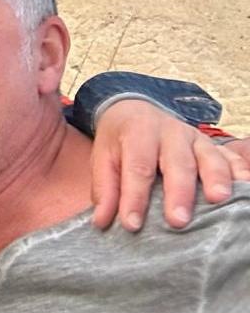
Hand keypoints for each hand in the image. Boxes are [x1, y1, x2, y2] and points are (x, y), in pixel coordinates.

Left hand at [89, 99, 249, 230]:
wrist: (135, 111)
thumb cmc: (119, 141)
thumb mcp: (103, 157)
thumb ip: (104, 188)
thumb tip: (101, 221)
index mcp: (138, 132)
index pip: (137, 167)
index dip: (134, 197)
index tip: (131, 224)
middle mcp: (170, 132)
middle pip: (177, 163)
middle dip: (178, 193)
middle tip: (177, 221)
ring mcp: (195, 138)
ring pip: (209, 157)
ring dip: (215, 179)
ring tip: (218, 201)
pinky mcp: (212, 145)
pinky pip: (230, 157)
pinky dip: (239, 171)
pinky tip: (243, 187)